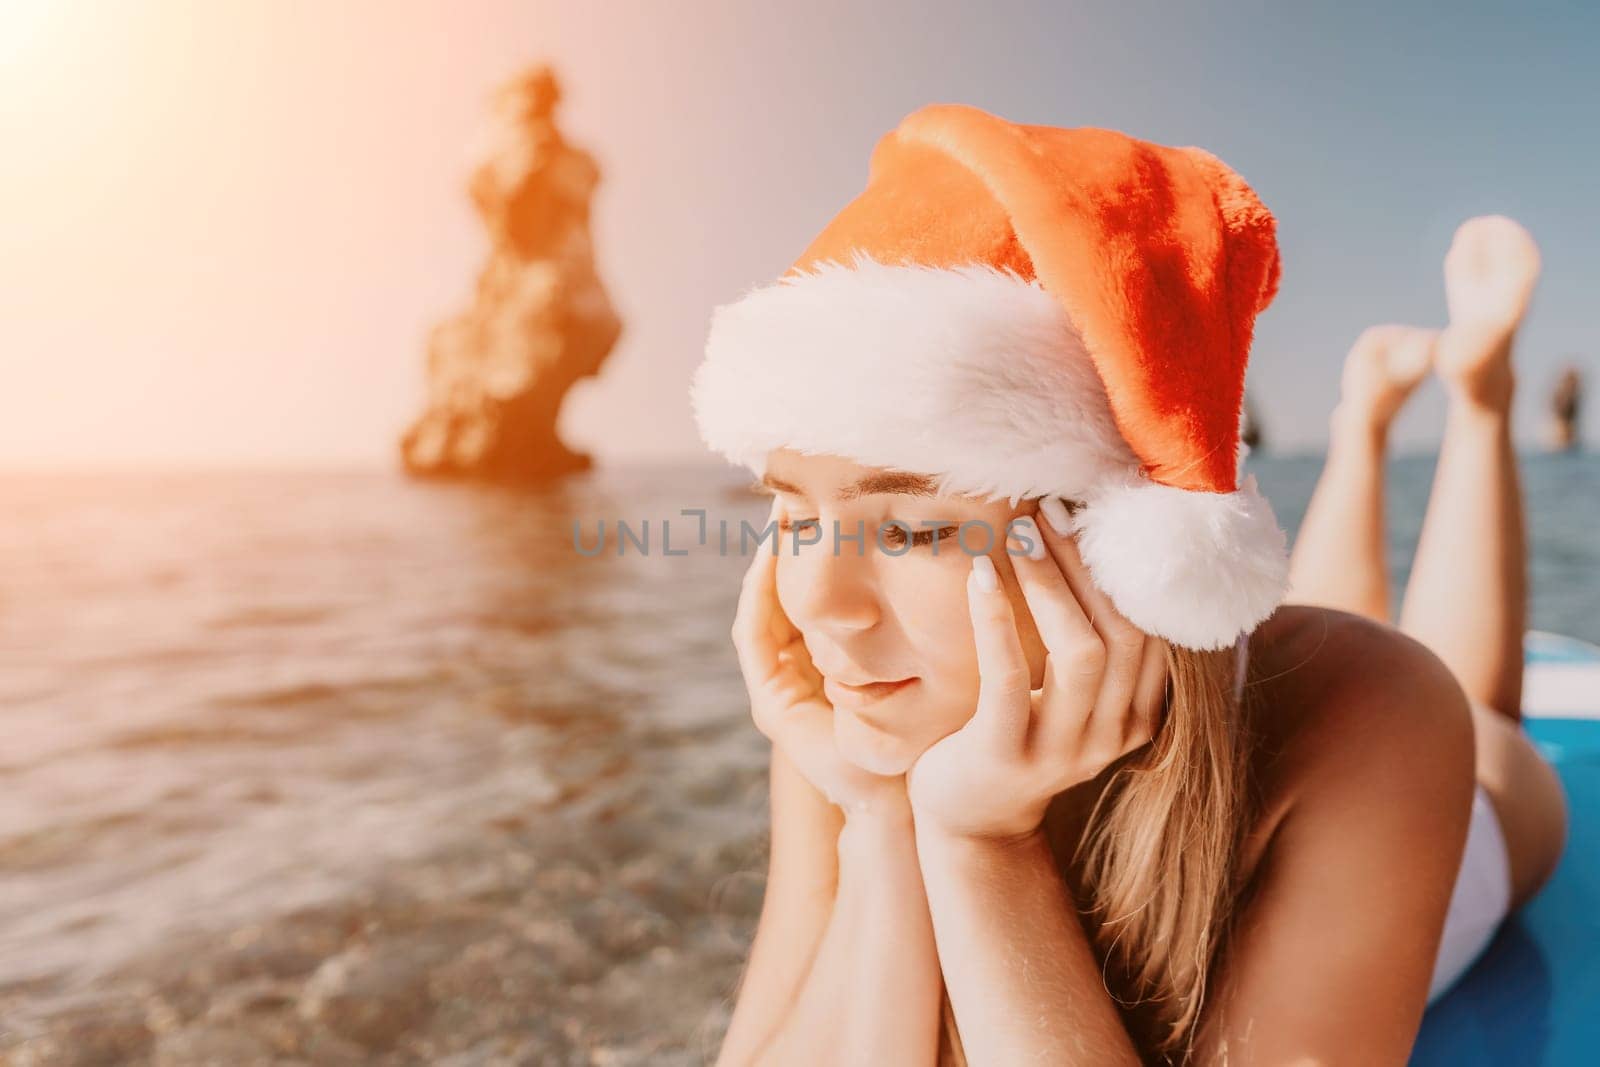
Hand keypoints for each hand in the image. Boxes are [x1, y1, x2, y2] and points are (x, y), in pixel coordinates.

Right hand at [731, 499, 908, 819]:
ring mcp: (778, 688)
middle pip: (779, 594)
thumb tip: (948, 555)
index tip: (824, 503)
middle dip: (782, 545)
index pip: (810, 593)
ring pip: (761, 608)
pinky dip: (760, 594)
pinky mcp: (770, 702)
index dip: (812, 549)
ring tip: (778, 517)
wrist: (904, 796)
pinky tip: (771, 558)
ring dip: (765, 562)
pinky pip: (754, 636)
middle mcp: (798, 671)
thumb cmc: (923, 733)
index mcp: (829, 659)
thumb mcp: (923, 659)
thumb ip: (922, 619)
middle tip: (791, 496)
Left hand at [906, 504, 1167, 840]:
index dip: (1127, 568)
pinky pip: (1010, 677)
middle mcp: (1112, 735)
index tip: (1097, 514)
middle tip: (1052, 510)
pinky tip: (982, 576)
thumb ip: (1094, 645)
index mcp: (1137, 714)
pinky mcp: (1007, 754)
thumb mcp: (1069, 695)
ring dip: (1050, 584)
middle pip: (1122, 632)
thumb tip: (1097, 545)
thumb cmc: (1017, 734)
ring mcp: (1062, 750)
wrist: (971, 821)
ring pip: (1080, 652)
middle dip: (1089, 564)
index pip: (1152, 630)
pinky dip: (997, 620)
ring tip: (1019, 534)